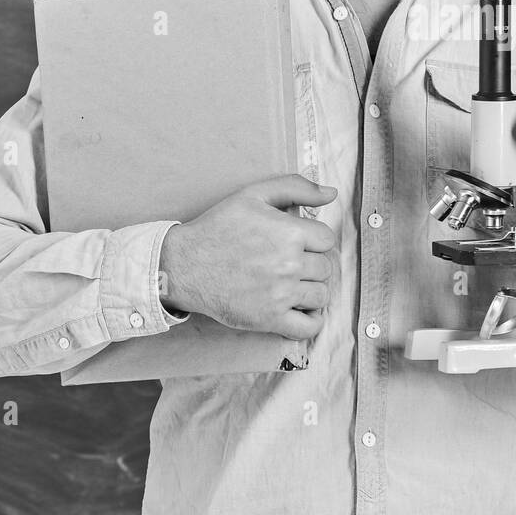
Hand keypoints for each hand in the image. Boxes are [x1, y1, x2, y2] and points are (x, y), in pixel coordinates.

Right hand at [159, 174, 338, 339]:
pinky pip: (308, 327)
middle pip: (325, 268)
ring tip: (292, 283)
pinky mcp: (270, 319)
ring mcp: (280, 294)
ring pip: (321, 295)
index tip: (299, 242)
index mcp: (289, 233)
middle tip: (290, 263)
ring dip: (311, 290)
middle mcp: (289, 264)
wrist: (185, 264)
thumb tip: (331, 193)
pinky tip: (302, 310)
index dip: (314, 240)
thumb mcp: (254, 194)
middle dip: (311, 264)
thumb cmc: (219, 228)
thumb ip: (296, 187)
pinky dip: (312, 321)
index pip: (327, 240)